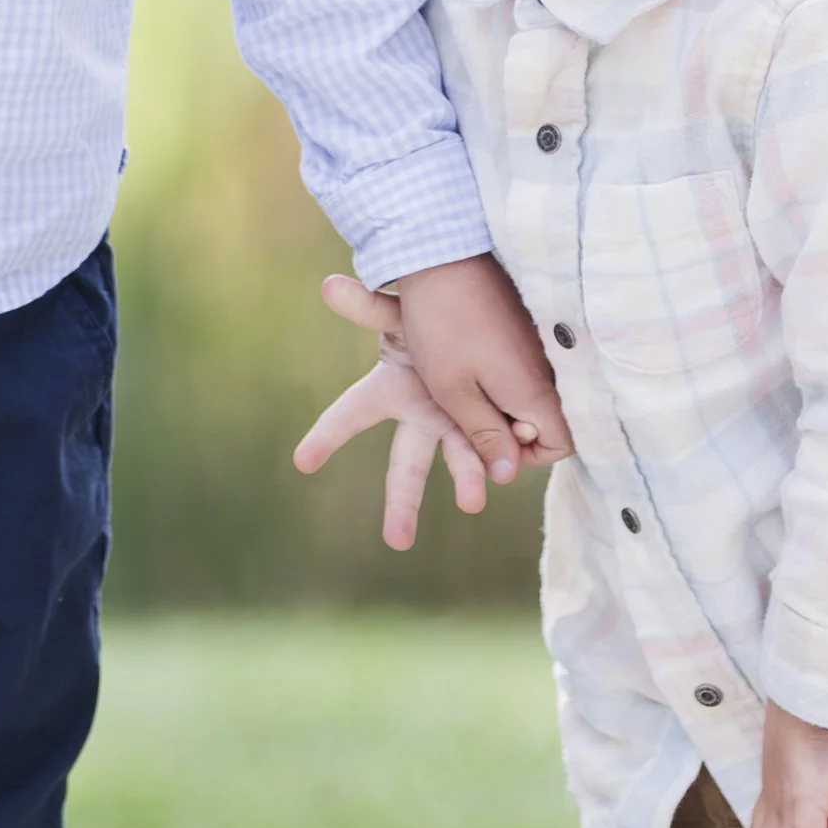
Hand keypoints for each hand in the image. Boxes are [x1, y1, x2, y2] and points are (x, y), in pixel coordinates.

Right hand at [292, 281, 490, 547]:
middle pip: (409, 464)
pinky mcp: (500, 419)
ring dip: (468, 476)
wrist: (488, 313)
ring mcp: (464, 419)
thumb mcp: (399, 309)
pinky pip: (506, 435)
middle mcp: (425, 414)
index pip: (351, 414)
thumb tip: (328, 286)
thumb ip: (368, 302)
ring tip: (474, 500)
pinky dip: (515, 443)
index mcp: (393, 389)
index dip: (327, 436)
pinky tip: (526, 456)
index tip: (301, 462)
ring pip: (464, 455)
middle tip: (397, 541)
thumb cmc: (434, 311)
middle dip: (402, 503)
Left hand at [389, 253, 571, 480]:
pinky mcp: (530, 329)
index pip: (563, 445)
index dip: (528, 456)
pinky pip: (530, 366)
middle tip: (471, 409)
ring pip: (538, 393)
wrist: (443, 255)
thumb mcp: (453, 392)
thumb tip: (508, 474)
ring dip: (506, 400)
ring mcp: (542, 347)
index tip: (488, 441)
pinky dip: (506, 374)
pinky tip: (473, 356)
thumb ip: (485, 435)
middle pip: (551, 421)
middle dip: (513, 428)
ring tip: (466, 381)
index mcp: (536, 392)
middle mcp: (550, 370)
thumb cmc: (442, 328)